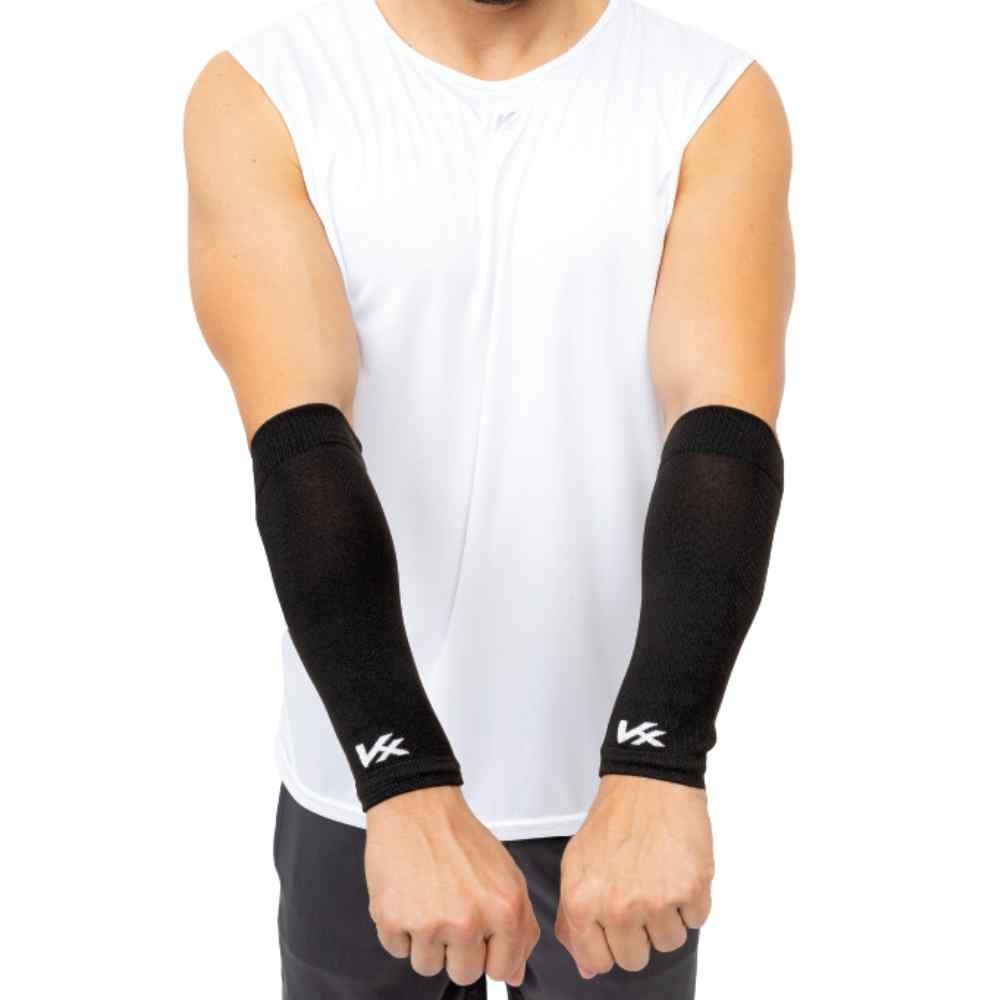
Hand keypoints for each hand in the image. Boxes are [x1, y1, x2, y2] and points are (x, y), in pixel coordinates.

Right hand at [364, 786, 540, 986]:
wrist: (418, 807)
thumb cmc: (459, 836)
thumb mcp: (507, 874)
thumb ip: (521, 926)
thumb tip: (514, 974)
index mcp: (503, 909)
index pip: (501, 970)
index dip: (488, 955)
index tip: (480, 940)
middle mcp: (468, 921)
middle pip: (463, 974)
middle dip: (456, 950)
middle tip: (450, 912)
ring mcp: (429, 923)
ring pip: (427, 966)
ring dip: (425, 941)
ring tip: (427, 901)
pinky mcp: (394, 919)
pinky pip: (396, 949)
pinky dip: (399, 928)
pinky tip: (408, 896)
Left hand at [555, 775, 713, 976]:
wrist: (647, 781)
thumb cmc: (612, 821)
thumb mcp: (575, 865)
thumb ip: (573, 919)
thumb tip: (586, 968)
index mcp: (582, 902)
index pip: (598, 961)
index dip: (608, 944)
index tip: (614, 924)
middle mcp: (617, 907)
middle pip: (635, 959)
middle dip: (639, 933)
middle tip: (638, 896)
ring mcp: (657, 900)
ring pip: (669, 943)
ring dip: (667, 917)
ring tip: (658, 878)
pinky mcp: (691, 889)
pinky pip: (696, 920)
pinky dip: (691, 900)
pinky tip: (676, 868)